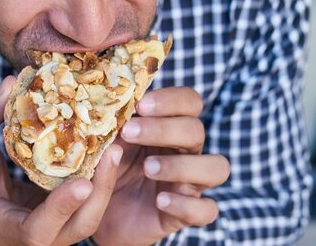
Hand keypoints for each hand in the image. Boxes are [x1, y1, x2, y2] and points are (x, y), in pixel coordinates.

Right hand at [0, 76, 123, 244]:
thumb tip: (9, 82)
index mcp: (8, 229)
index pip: (37, 231)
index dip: (61, 208)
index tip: (82, 183)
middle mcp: (36, 238)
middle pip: (80, 227)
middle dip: (102, 191)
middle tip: (112, 151)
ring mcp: (54, 231)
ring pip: (90, 217)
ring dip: (106, 183)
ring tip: (115, 146)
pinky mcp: (63, 219)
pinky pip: (87, 205)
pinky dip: (99, 179)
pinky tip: (108, 149)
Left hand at [92, 87, 229, 245]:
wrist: (99, 212)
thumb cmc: (107, 168)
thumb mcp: (105, 144)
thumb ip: (111, 125)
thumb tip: (103, 105)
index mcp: (169, 127)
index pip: (189, 102)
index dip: (171, 100)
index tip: (140, 105)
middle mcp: (186, 152)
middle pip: (196, 130)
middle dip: (163, 129)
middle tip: (129, 132)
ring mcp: (190, 184)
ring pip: (216, 168)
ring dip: (182, 165)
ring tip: (147, 168)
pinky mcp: (186, 215)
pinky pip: (207, 210)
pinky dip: (185, 205)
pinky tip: (160, 200)